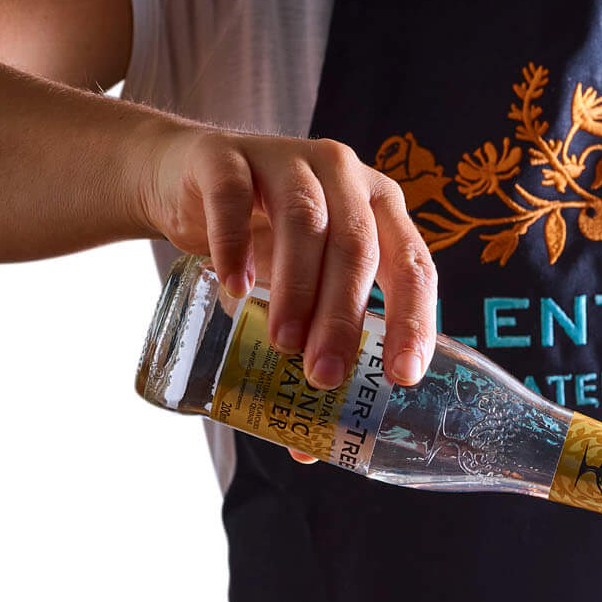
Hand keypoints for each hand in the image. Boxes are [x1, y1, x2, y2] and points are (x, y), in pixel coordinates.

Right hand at [136, 119, 437, 397]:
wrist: (186, 181)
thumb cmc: (263, 242)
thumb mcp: (300, 290)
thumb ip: (313, 347)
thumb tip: (310, 447)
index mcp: (382, 211)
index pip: (415, 268)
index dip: (414, 323)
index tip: (402, 377)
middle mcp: (346, 177)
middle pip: (358, 249)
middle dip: (344, 320)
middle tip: (324, 377)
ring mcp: (288, 158)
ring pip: (306, 223)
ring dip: (298, 291)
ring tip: (282, 346)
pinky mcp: (226, 154)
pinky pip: (232, 198)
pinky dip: (235, 246)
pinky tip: (236, 291)